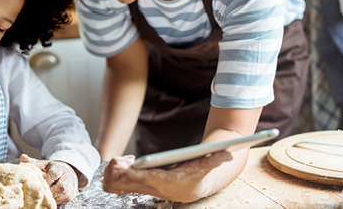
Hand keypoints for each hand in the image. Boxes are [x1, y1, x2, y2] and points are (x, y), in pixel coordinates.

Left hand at [20, 154, 77, 203]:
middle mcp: (66, 176)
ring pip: (66, 194)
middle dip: (52, 192)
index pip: (54, 174)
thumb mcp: (44, 164)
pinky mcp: (72, 193)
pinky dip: (59, 201)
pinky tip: (51, 201)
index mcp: (58, 167)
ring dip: (55, 198)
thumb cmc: (52, 169)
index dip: (47, 180)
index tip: (40, 184)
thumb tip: (22, 157)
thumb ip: (34, 162)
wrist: (68, 171)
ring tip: (46, 199)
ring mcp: (71, 185)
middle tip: (42, 195)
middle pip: (62, 186)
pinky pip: (67, 199)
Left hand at [102, 151, 232, 202]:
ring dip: (114, 172)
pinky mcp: (138, 185)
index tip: (126, 165)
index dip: (135, 173)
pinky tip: (126, 162)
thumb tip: (227, 154)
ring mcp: (144, 188)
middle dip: (119, 172)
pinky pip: (118, 183)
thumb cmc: (198, 173)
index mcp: (168, 183)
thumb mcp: (207, 165)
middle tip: (120, 160)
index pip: (148, 180)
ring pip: (117, 185)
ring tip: (122, 160)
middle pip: (127, 183)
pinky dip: (116, 173)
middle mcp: (153, 189)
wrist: (193, 187)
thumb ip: (216, 159)